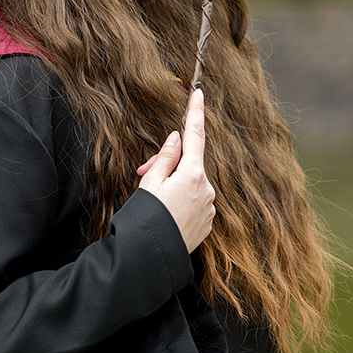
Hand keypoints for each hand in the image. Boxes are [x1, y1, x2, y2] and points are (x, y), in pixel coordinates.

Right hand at [137, 88, 215, 253]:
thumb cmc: (147, 217)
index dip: (195, 113)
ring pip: (192, 183)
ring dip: (174, 184)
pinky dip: (181, 200)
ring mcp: (210, 208)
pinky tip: (166, 212)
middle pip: (189, 163)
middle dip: (168, 163)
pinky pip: (195, 201)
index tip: (198, 94)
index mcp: (193, 174)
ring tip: (153, 199)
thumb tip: (177, 139)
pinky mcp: (207, 222)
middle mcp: (207, 189)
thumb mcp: (151, 181)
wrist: (151, 258)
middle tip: (142, 173)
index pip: (195, 135)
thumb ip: (166, 157)